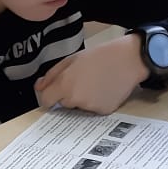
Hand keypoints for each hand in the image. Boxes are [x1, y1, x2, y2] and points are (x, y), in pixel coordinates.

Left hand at [35, 36, 149, 113]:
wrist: (129, 60)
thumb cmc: (100, 56)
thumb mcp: (72, 60)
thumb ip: (52, 75)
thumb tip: (38, 87)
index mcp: (65, 84)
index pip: (46, 101)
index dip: (49, 96)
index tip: (53, 93)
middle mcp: (75, 99)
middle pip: (63, 104)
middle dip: (68, 95)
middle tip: (82, 80)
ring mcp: (90, 107)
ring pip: (79, 107)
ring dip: (83, 99)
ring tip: (96, 83)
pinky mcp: (103, 112)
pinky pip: (93, 109)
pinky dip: (96, 103)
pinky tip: (104, 90)